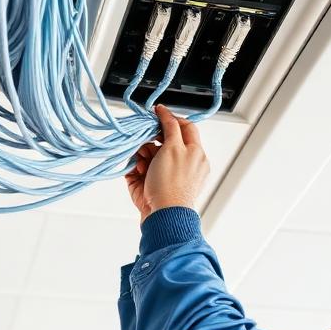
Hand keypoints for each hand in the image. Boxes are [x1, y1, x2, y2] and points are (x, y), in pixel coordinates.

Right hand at [125, 105, 209, 222]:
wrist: (163, 216)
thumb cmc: (172, 186)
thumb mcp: (174, 148)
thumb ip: (171, 127)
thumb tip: (167, 113)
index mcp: (194, 154)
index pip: (184, 128)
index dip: (171, 118)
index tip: (157, 113)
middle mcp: (181, 163)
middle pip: (163, 140)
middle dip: (152, 138)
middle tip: (146, 138)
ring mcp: (163, 175)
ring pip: (148, 153)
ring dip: (142, 152)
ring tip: (143, 160)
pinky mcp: (147, 185)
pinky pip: (137, 168)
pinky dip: (136, 166)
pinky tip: (138, 169)